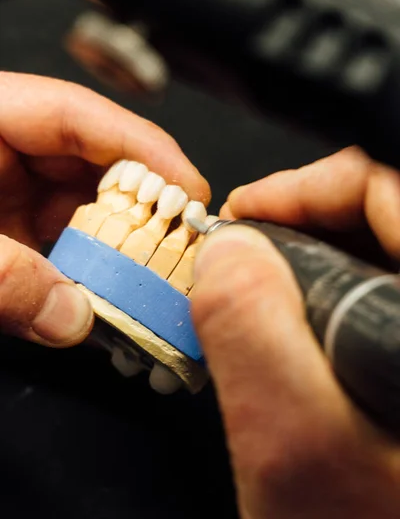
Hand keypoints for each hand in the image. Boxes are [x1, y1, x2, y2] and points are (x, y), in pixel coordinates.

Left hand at [0, 71, 208, 347]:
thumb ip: (3, 277)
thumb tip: (72, 319)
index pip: (78, 115)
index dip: (143, 146)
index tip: (189, 188)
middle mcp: (8, 150)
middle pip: (94, 165)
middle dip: (141, 205)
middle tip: (180, 244)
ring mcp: (10, 191)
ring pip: (85, 210)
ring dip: (119, 247)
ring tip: (154, 279)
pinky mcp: (10, 229)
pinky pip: (63, 243)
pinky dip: (89, 271)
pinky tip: (110, 297)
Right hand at [191, 147, 399, 518]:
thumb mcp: (292, 447)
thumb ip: (250, 331)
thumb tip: (228, 249)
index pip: (386, 187)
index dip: (305, 187)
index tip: (245, 216)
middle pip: (381, 213)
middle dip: (299, 220)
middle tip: (240, 249)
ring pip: (375, 250)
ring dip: (308, 255)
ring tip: (256, 286)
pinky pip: (376, 291)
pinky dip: (325, 289)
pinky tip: (293, 320)